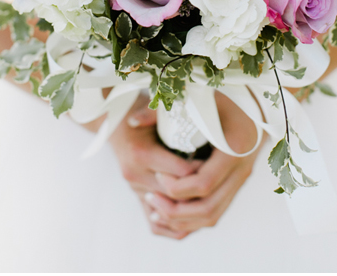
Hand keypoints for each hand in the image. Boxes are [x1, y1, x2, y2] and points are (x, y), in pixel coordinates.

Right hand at [107, 97, 204, 241]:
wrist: (116, 122)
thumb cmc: (142, 112)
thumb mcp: (158, 110)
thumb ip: (175, 114)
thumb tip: (202, 116)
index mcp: (142, 153)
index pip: (181, 172)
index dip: (202, 168)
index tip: (218, 160)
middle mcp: (135, 174)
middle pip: (175, 194)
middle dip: (199, 189)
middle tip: (220, 180)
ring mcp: (134, 188)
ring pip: (166, 213)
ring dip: (189, 207)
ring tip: (210, 195)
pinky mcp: (136, 197)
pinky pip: (156, 224)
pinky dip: (175, 224)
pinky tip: (194, 212)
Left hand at [144, 93, 262, 238]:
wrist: (255, 99)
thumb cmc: (223, 95)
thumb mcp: (198, 97)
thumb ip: (165, 110)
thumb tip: (132, 121)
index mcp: (235, 149)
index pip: (203, 184)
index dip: (176, 186)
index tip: (157, 175)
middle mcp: (242, 170)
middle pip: (208, 208)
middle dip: (175, 210)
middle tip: (150, 197)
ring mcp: (241, 180)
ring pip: (212, 216)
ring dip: (182, 220)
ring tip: (155, 210)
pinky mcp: (236, 185)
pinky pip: (216, 213)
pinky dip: (193, 220)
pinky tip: (171, 213)